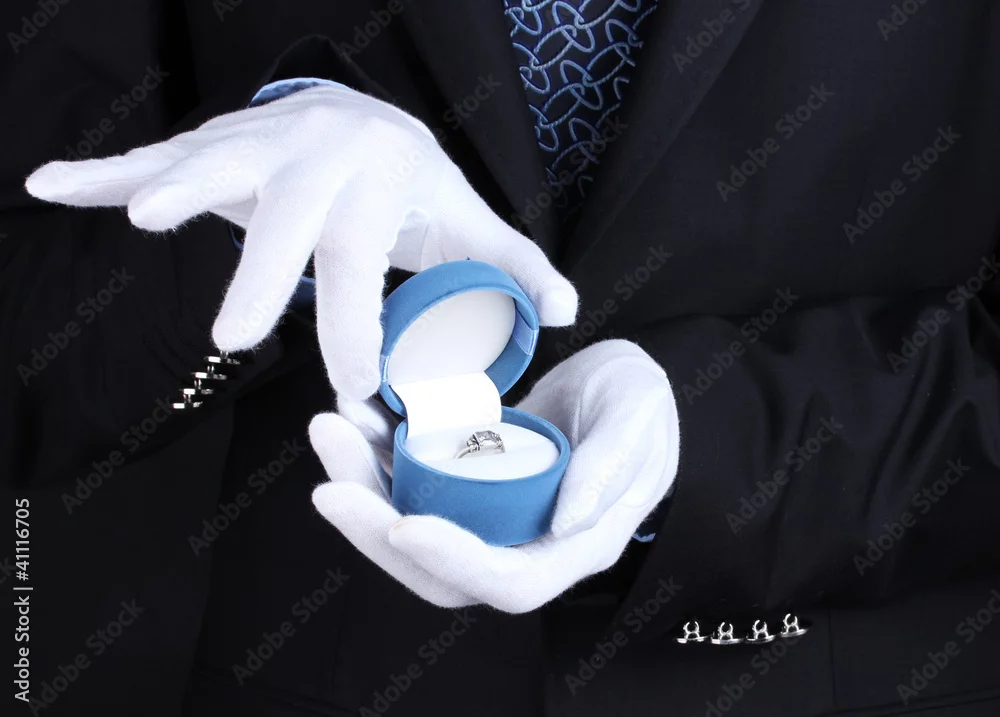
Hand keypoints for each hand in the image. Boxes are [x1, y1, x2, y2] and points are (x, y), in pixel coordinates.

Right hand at [24, 84, 576, 400]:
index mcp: (381, 174)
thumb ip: (515, 267)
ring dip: (170, 187)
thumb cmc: (416, 186)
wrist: (367, 119)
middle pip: (287, 213)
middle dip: (261, 272)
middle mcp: (317, 148)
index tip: (355, 389)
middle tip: (236, 340)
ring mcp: (260, 139)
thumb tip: (569, 311)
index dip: (360, 327)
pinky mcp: (218, 144)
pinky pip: (154, 155)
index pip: (368, 261)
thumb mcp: (468, 221)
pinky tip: (49, 188)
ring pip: (212, 163)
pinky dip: (99, 174)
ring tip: (137, 218)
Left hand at [309, 340, 679, 612]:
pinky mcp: (469, 482)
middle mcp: (525, 541)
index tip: (400, 523)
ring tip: (333, 428)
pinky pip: (413, 482)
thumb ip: (611, 465)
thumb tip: (566, 521)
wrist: (622, 385)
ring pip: (412, 523)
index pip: (508, 579)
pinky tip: (358, 413)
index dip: (453, 561)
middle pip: (439, 567)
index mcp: (574, 543)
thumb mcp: (638, 417)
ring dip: (364, 484)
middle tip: (332, 482)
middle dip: (376, 529)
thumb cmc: (641, 403)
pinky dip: (378, 453)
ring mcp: (491, 515)